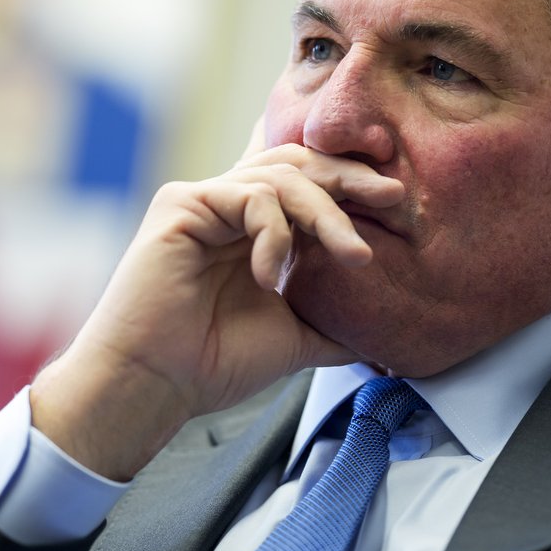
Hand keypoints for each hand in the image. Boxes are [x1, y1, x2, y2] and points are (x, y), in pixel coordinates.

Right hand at [29, 141, 403, 479]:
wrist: (155, 387)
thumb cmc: (210, 364)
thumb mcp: (295, 337)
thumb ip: (334, 322)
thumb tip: (388, 337)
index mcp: (252, 227)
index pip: (307, 181)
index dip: (350, 181)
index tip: (394, 201)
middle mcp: (227, 204)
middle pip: (299, 163)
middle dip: (351, 176)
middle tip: (392, 197)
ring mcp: (203, 200)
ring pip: (283, 176)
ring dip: (327, 215)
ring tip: (354, 256)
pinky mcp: (181, 204)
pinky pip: (250, 196)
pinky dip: (275, 234)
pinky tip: (270, 276)